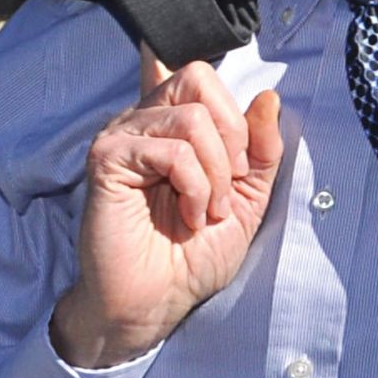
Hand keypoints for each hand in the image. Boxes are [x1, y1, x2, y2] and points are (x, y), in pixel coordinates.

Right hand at [50, 45, 281, 368]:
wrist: (157, 303)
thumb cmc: (193, 255)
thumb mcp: (247, 198)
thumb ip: (261, 150)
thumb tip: (268, 97)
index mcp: (172, 122)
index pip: (199, 75)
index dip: (234, 114)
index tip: (241, 166)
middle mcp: (144, 119)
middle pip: (198, 77)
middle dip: (231, 133)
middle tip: (230, 183)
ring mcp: (122, 135)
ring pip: (192, 117)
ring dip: (215, 171)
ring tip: (207, 209)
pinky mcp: (108, 158)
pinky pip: (171, 150)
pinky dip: (194, 186)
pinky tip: (188, 215)